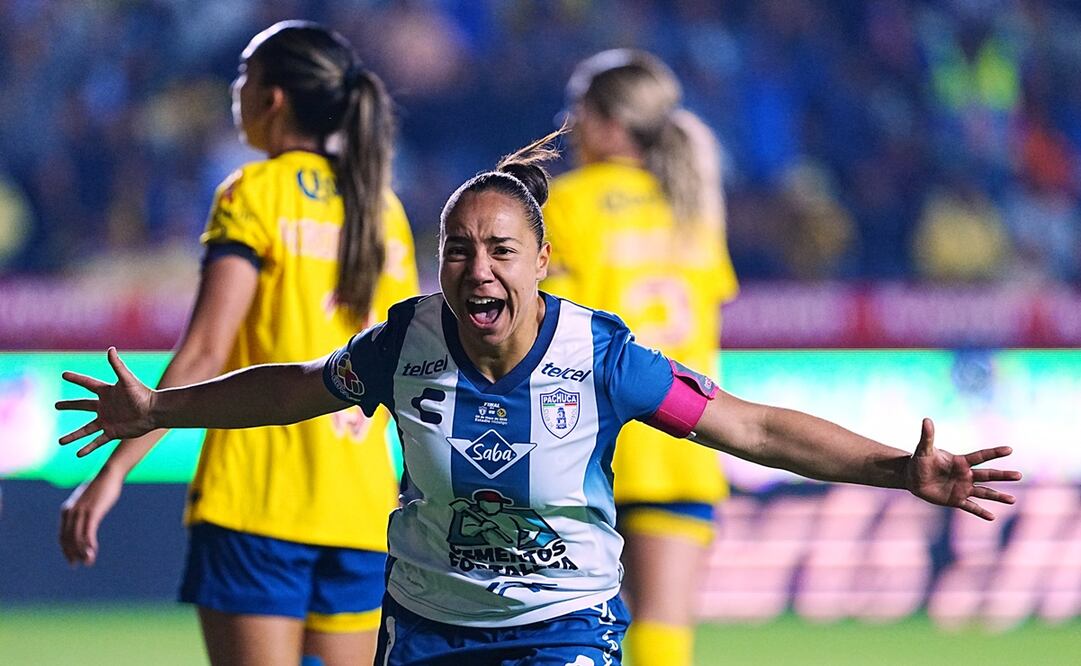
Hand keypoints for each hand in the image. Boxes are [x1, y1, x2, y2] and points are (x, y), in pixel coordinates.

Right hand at [55, 348, 155, 456]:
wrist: (156, 411)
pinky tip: (77, 454)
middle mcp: (105, 406)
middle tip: (56, 405)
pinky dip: (88, 447)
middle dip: (69, 405)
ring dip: (73, 435)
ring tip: (60, 441)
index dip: (76, 379)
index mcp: (107, 392)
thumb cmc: (143, 394)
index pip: (88, 383)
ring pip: (86, 429)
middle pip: (82, 405)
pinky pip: (97, 441)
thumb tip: (110, 348)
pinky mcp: (113, 432)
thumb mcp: (127, 380)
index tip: (64, 374)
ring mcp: (107, 420)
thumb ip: (117, 365)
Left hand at [59, 470, 123, 565]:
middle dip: (73, 553)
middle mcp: (71, 512)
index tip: (72, 560)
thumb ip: (83, 510)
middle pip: (68, 539)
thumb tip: (85, 518)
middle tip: (80, 564)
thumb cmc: (101, 487)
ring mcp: (81, 512)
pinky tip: (93, 551)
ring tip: (89, 562)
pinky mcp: (92, 512)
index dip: (66, 550)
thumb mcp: (87, 500)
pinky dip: (89, 544)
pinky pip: (88, 532)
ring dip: (83, 552)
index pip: (62, 536)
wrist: (109, 474)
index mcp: (67, 510)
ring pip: (77, 538)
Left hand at [905, 418, 1021, 519]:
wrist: (912, 478)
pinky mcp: (956, 500)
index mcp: (960, 462)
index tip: (1009, 449)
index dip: (994, 452)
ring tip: (1012, 500)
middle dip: (1003, 476)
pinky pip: (971, 507)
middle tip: (1019, 475)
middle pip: (988, 475)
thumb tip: (926, 419)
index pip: (980, 456)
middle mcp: (965, 475)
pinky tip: (992, 517)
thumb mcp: (923, 450)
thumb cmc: (918, 462)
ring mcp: (962, 488)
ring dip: (998, 496)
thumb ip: (927, 436)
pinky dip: (981, 512)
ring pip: (984, 492)